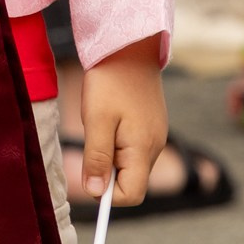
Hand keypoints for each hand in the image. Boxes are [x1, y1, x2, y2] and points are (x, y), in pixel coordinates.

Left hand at [79, 35, 168, 206]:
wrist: (129, 48)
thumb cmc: (110, 82)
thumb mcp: (96, 120)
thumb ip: (97, 158)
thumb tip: (96, 192)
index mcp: (143, 149)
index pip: (131, 195)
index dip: (107, 194)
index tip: (88, 172)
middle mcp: (155, 147)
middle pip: (131, 182)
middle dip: (106, 173)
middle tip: (93, 140)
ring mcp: (155, 136)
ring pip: (130, 165)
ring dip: (110, 156)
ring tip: (101, 126)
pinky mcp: (150, 127)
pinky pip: (132, 149)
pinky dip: (116, 143)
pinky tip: (109, 120)